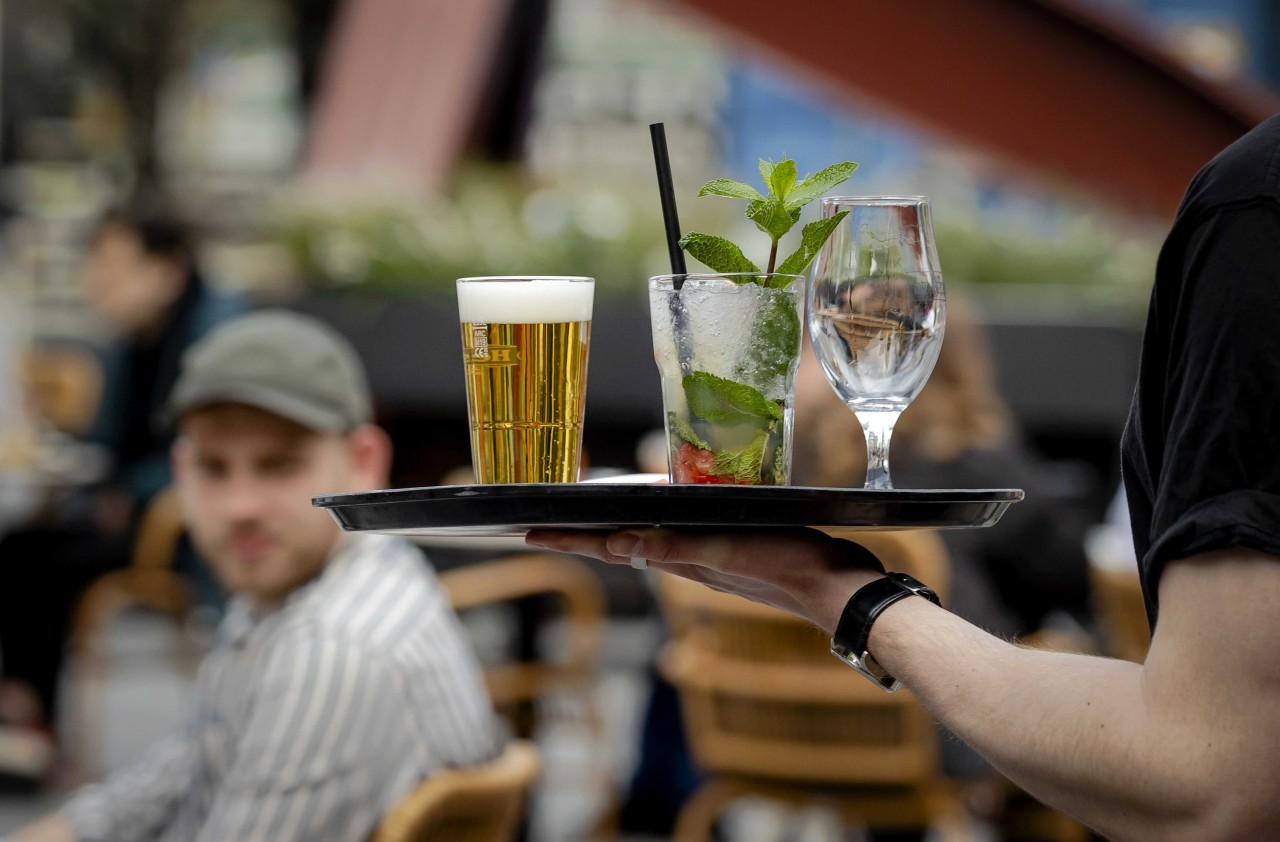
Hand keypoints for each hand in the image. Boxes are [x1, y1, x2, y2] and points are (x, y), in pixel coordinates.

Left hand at [525, 527, 885, 631]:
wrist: (841, 591)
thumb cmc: (789, 565)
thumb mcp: (728, 551)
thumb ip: (677, 546)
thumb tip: (621, 544)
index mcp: (681, 558)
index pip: (611, 546)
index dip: (570, 540)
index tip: (527, 532)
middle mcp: (688, 561)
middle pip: (621, 544)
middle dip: (581, 535)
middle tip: (543, 524)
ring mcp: (710, 560)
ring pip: (648, 543)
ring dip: (613, 533)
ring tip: (587, 522)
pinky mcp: (733, 554)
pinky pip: (680, 541)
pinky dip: (656, 530)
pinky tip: (661, 524)